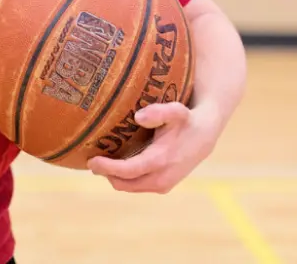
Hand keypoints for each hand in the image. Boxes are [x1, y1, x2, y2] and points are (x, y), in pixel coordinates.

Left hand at [86, 101, 220, 193]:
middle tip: (92, 160)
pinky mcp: (164, 186)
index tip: (91, 160)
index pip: (127, 171)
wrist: (204, 134)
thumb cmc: (185, 120)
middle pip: (124, 184)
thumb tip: (139, 117)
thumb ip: (159, 112)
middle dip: (106, 174)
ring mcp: (163, 185)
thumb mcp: (175, 110)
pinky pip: (137, 186)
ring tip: (103, 161)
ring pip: (129, 187)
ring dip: (115, 177)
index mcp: (160, 161)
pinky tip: (119, 164)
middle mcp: (161, 178)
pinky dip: (125, 179)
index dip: (107, 167)